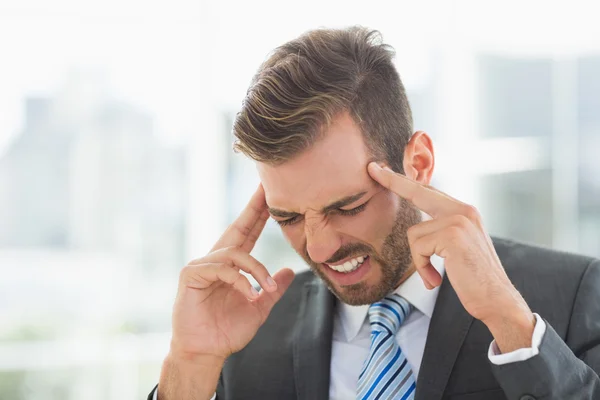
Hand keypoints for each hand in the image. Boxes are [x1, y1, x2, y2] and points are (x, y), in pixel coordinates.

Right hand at [170, 184, 294, 361]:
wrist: (206, 353)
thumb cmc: (227, 331)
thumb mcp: (259, 308)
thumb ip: (273, 289)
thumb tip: (290, 271)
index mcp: (232, 265)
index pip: (248, 233)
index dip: (259, 213)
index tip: (270, 193)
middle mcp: (216, 260)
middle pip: (238, 227)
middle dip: (254, 208)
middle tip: (267, 188)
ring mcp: (202, 265)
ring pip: (235, 253)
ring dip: (256, 270)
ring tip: (268, 290)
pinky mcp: (191, 275)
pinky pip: (221, 268)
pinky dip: (239, 280)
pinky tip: (249, 295)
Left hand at [367, 163, 534, 350]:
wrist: (496, 300)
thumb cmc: (474, 279)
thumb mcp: (458, 248)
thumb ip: (441, 230)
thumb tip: (418, 226)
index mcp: (465, 211)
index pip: (429, 191)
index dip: (404, 181)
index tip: (383, 170)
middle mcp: (464, 210)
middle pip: (418, 191)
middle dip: (393, 181)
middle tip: (373, 169)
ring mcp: (458, 220)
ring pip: (414, 233)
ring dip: (419, 259)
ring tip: (435, 275)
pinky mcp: (452, 235)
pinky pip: (418, 248)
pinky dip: (422, 267)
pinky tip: (436, 279)